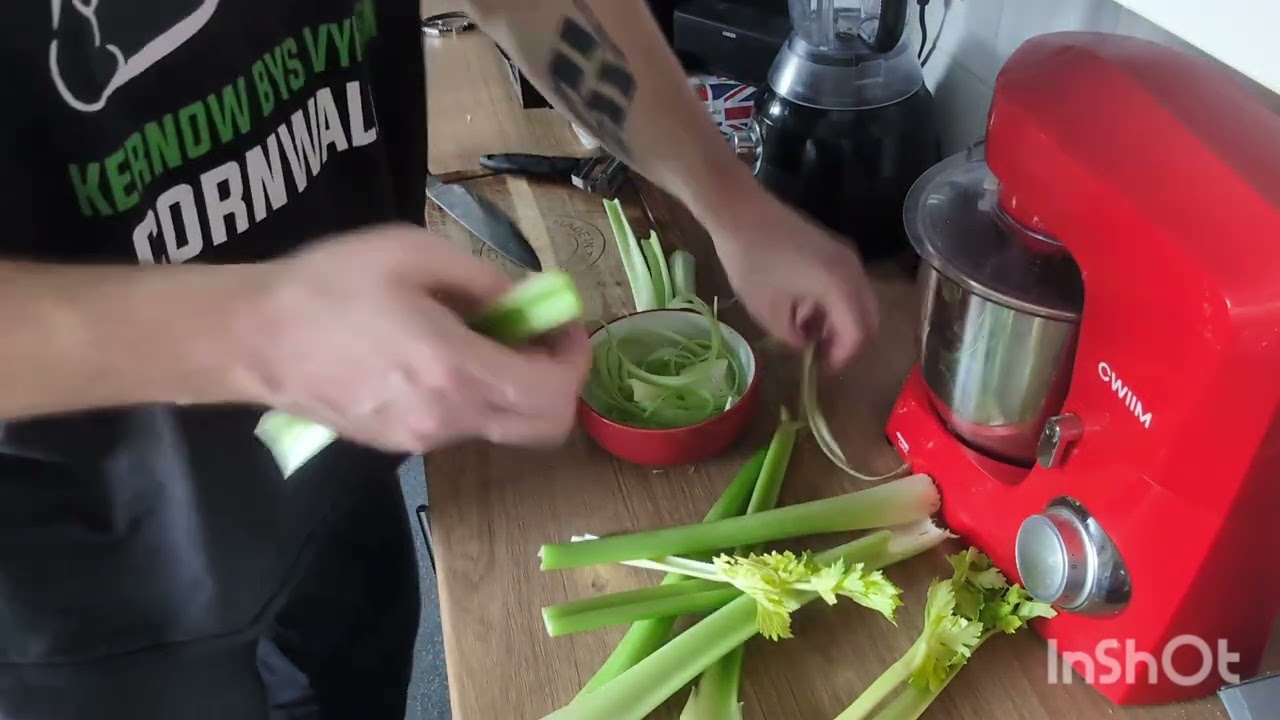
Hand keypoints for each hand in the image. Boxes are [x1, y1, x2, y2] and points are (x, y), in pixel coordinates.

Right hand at [226, 224, 590, 453]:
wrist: (253, 338)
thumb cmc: (329, 285)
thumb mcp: (413, 253)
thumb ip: (483, 281)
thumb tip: (525, 301)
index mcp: (457, 372)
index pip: (554, 394)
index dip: (575, 358)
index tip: (564, 323)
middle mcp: (449, 420)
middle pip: (544, 428)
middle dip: (558, 382)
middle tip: (542, 337)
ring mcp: (424, 441)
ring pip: (504, 428)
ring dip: (517, 387)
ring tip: (487, 336)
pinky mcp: (400, 445)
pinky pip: (464, 427)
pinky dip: (480, 396)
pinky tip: (447, 355)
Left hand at [709, 192, 879, 370]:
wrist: (741, 211)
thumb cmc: (751, 261)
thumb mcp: (767, 310)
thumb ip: (792, 336)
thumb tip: (805, 344)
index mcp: (839, 285)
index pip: (858, 332)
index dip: (845, 356)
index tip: (823, 369)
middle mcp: (852, 269)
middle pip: (869, 317)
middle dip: (849, 342)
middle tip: (822, 357)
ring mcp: (846, 256)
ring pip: (860, 301)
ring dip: (841, 323)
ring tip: (808, 335)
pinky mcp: (835, 249)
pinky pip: (847, 285)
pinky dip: (835, 305)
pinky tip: (805, 311)